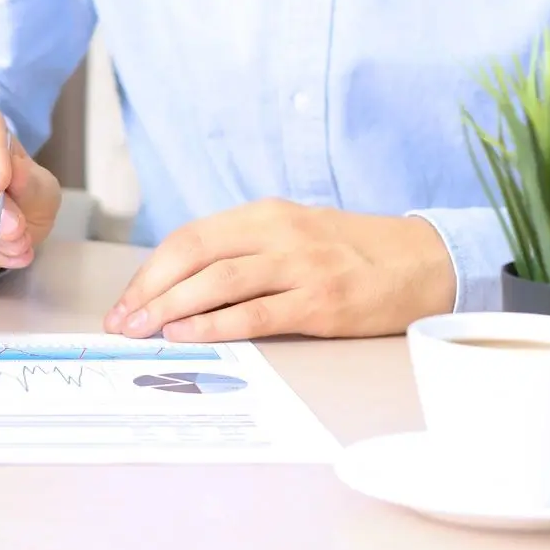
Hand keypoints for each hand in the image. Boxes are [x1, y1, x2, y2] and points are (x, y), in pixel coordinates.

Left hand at [103, 198, 454, 341]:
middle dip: (149, 290)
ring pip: (219, 281)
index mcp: (264, 215)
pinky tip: (186, 334)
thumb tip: (179, 289)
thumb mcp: (292, 235)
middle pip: (194, 255)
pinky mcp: (323, 301)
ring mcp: (302, 266)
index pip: (189, 239)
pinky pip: (257, 312)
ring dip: (171, 307)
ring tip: (142, 331)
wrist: (428, 261)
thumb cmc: (351, 253)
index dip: (150, 272)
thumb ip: (243, 252)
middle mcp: (279, 233)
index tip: (124, 303)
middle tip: (121, 323)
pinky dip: (216, 324)